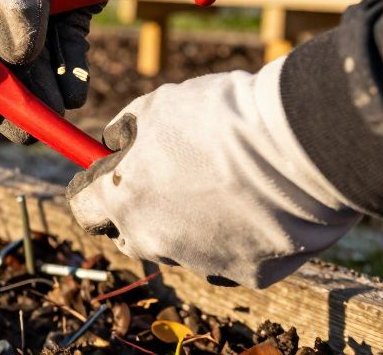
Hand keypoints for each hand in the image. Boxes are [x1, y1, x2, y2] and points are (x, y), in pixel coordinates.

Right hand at [0, 0, 200, 142]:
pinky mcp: (71, 13)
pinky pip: (65, 50)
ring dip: (37, 90)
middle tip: (17, 124)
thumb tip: (15, 58)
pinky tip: (73, 93)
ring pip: (28, 61)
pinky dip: (69, 72)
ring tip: (52, 116)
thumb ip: (18, 2)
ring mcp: (35, 6)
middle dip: (0, 91)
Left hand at [67, 59, 361, 287]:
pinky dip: (237, 236)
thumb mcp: (154, 107)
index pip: (84, 209)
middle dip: (140, 211)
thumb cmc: (221, 117)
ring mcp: (200, 263)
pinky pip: (231, 258)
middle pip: (129, 234)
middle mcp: (153, 240)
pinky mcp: (248, 275)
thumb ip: (124, 134)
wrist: (298, 144)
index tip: (105, 177)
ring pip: (181, 247)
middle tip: (168, 179)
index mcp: (122, 199)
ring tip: (225, 184)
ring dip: (190, 224)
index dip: (93, 190)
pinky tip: (258, 205)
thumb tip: (114, 147)